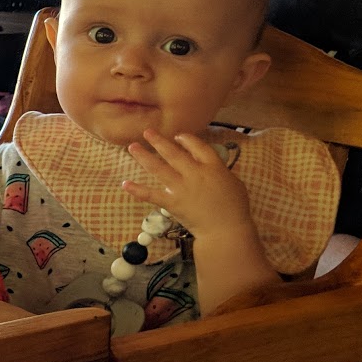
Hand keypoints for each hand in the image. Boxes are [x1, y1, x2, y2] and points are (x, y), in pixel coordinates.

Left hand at [122, 129, 252, 240]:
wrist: (226, 230)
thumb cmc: (235, 208)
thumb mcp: (234, 182)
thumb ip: (219, 171)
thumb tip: (210, 165)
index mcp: (213, 167)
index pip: (198, 147)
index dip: (187, 139)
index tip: (177, 135)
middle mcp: (195, 174)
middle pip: (174, 153)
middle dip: (159, 141)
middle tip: (147, 132)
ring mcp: (181, 188)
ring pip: (159, 168)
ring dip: (144, 157)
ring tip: (132, 147)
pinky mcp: (172, 203)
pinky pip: (151, 195)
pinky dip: (138, 190)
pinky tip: (125, 184)